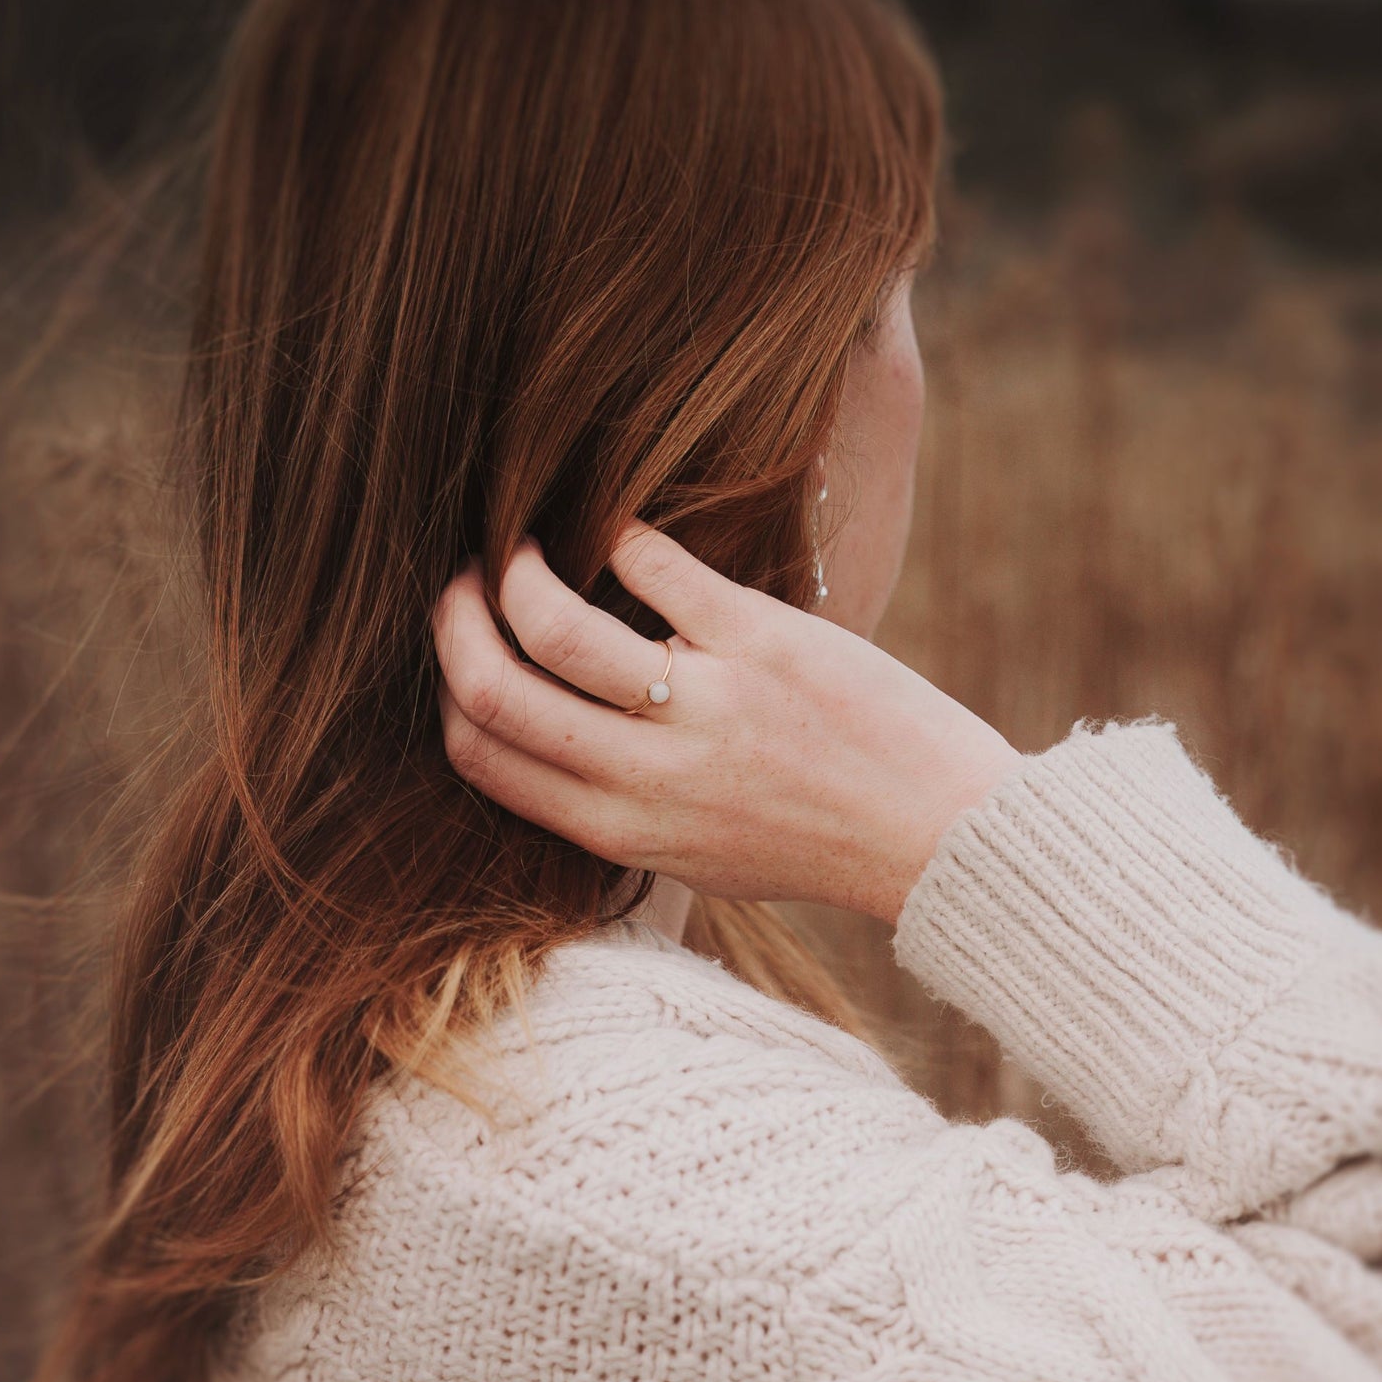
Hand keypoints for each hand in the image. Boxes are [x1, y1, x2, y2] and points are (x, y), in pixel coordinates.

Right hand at [431, 521, 1022, 925]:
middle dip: (452, 622)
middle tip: (459, 579)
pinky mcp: (761, 641)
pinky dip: (617, 532)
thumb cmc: (811, 842)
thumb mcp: (694, 855)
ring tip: (522, 540)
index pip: (481, 756)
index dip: (447, 692)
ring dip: (515, 566)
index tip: (457, 650)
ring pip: (553, 624)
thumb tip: (549, 740)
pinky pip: (652, 566)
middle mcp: (648, 776)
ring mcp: (704, 706)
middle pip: (493, 690)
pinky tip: (617, 526)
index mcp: (621, 830)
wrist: (934, 835)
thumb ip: (615, 806)